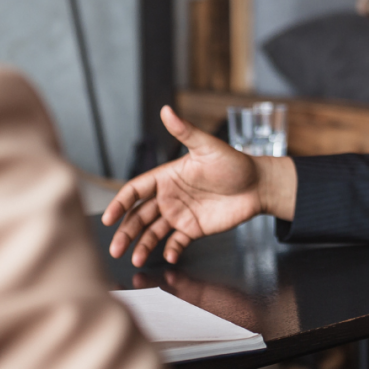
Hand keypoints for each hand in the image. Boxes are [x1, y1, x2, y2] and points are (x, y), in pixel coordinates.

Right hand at [101, 105, 294, 265]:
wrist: (258, 185)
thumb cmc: (234, 162)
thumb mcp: (208, 146)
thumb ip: (185, 132)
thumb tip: (167, 110)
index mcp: (166, 177)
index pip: (135, 191)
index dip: (120, 203)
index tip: (109, 218)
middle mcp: (168, 197)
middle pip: (138, 216)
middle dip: (125, 232)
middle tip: (115, 249)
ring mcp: (180, 214)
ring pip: (153, 233)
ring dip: (142, 245)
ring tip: (135, 259)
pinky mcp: (193, 229)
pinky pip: (176, 242)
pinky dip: (171, 250)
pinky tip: (169, 256)